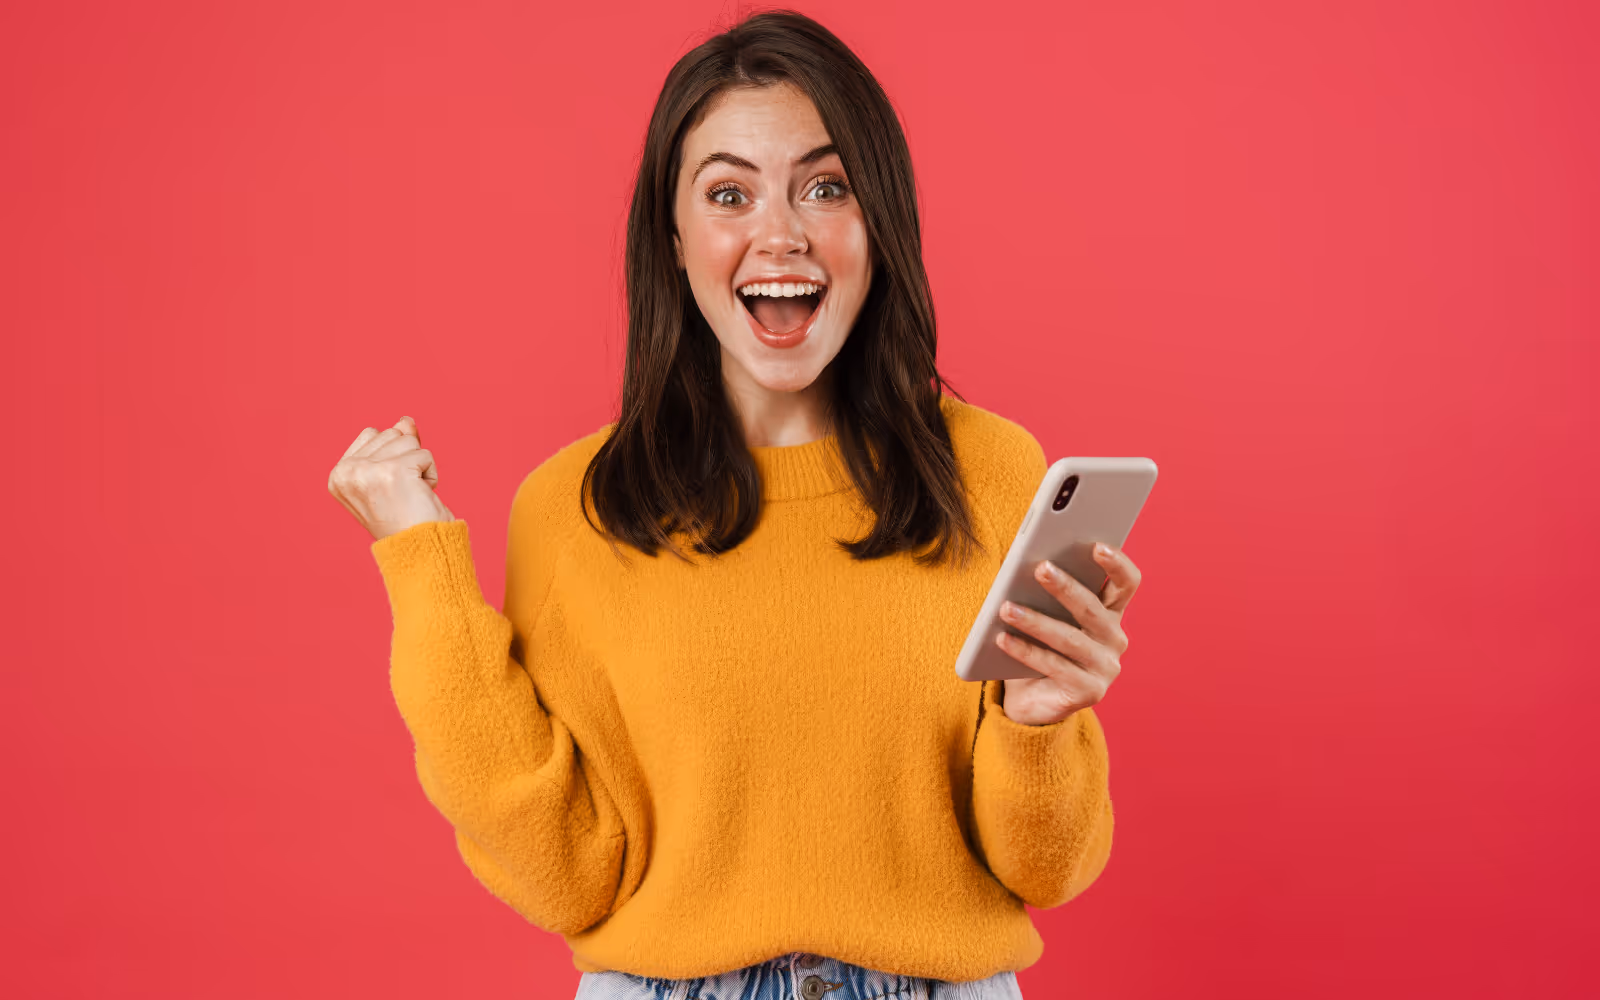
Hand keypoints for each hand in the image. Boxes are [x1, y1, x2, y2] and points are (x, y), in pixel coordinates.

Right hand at [328, 415, 454, 540]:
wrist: (420, 551)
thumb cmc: (407, 518)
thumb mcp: (393, 476)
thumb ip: (394, 445)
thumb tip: (406, 419)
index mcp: (338, 474)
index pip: (372, 433)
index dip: (393, 454)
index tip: (390, 487)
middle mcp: (346, 472)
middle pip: (391, 433)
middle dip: (407, 459)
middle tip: (403, 494)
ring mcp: (367, 470)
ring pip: (409, 440)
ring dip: (420, 467)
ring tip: (411, 495)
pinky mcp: (393, 471)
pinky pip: (425, 454)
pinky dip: (431, 474)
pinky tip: (420, 496)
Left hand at [992, 543, 1141, 725]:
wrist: (1031, 699)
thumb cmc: (1038, 645)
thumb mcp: (1044, 613)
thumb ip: (1045, 590)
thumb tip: (1028, 563)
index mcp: (1111, 612)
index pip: (1127, 583)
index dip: (1117, 564)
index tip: (1097, 545)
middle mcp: (1115, 639)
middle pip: (1093, 608)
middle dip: (1065, 587)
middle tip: (1040, 568)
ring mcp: (1106, 668)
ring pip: (1070, 638)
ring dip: (1036, 621)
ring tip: (1006, 607)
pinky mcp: (1090, 692)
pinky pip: (1054, 667)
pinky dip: (1025, 651)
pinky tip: (1002, 638)